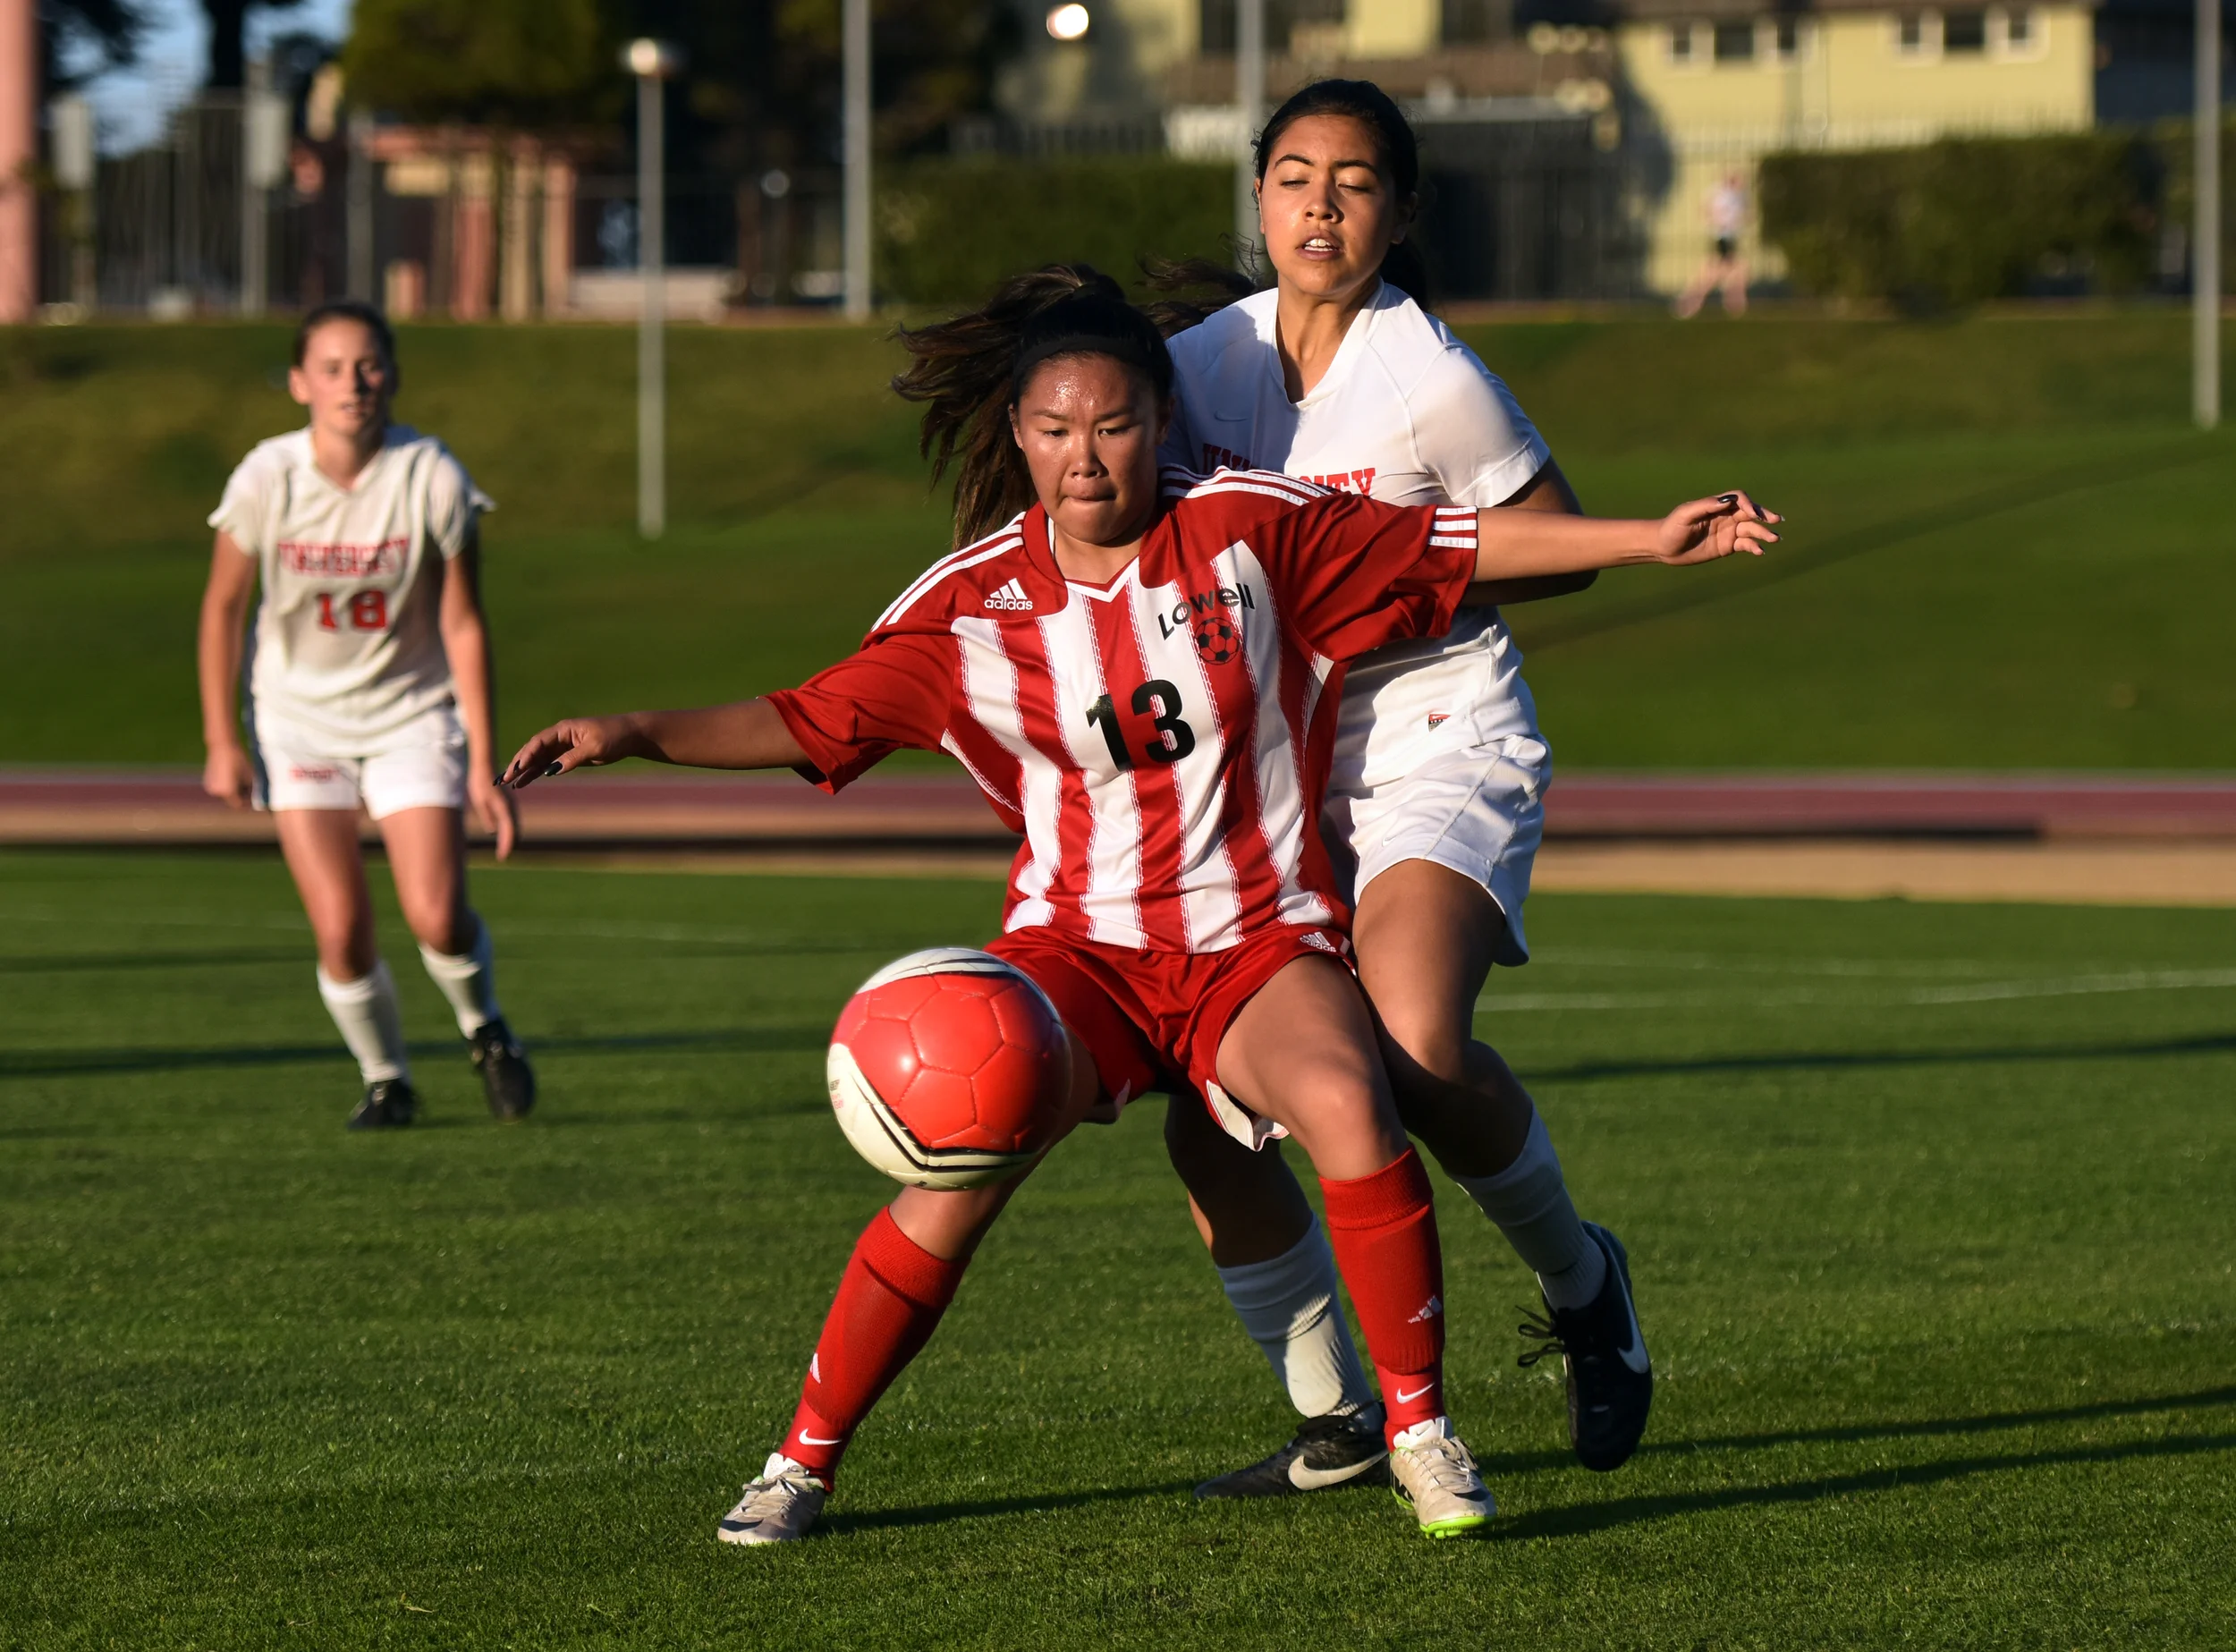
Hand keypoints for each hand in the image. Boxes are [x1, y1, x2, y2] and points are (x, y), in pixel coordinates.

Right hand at [202, 743, 255, 809]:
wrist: (221, 745)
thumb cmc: (238, 759)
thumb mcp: (250, 776)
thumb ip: (253, 789)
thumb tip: (257, 796)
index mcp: (227, 793)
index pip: (238, 805)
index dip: (247, 802)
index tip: (254, 797)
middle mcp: (216, 792)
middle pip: (231, 800)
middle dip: (240, 795)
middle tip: (249, 787)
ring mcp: (210, 787)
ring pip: (225, 794)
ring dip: (233, 790)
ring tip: (240, 779)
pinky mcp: (207, 781)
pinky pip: (219, 787)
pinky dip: (226, 785)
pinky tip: (231, 775)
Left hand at [468, 771, 518, 859]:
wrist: (484, 767)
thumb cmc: (480, 783)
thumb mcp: (480, 802)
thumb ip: (488, 816)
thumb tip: (493, 831)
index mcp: (505, 808)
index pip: (509, 831)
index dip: (506, 845)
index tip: (502, 856)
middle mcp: (510, 808)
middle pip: (514, 830)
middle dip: (508, 844)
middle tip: (502, 857)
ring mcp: (510, 806)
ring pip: (513, 826)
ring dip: (509, 838)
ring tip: (503, 849)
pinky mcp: (506, 804)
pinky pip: (510, 821)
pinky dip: (508, 830)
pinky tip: (501, 835)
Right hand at [502, 715, 645, 788]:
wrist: (631, 735)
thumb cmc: (614, 736)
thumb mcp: (594, 748)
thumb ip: (572, 758)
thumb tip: (551, 771)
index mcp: (563, 729)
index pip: (538, 742)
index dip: (526, 755)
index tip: (516, 768)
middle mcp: (559, 736)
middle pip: (533, 750)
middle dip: (518, 764)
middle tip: (504, 779)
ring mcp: (563, 746)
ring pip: (539, 759)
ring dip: (524, 771)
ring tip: (509, 784)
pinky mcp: (569, 755)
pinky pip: (548, 764)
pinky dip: (537, 773)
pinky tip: (525, 782)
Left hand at [1655, 492, 1780, 564]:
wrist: (1664, 548)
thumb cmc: (1672, 527)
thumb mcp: (1685, 515)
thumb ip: (1705, 506)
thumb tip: (1725, 501)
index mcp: (1717, 505)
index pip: (1739, 499)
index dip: (1748, 504)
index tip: (1751, 514)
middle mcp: (1725, 516)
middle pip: (1750, 513)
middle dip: (1764, 515)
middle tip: (1776, 520)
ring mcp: (1728, 531)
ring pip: (1751, 529)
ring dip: (1763, 533)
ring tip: (1774, 538)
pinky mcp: (1727, 546)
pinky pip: (1745, 544)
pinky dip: (1754, 547)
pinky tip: (1760, 551)